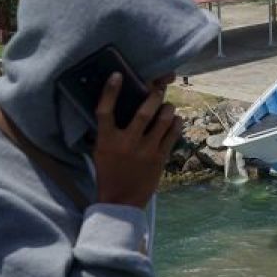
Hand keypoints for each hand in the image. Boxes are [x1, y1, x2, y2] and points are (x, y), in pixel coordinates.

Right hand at [92, 73, 178, 207]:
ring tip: (168, 105)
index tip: (117, 75)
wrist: (121, 202)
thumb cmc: (109, 174)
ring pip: (162, 120)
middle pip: (143, 112)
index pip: (105, 110)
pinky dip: (176, 123)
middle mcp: (126, 143)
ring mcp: (145, 150)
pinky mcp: (160, 158)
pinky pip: (172, 134)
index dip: (110, 91)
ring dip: (167, 108)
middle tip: (158, 88)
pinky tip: (176, 119)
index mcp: (106, 140)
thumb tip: (117, 108)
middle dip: (153, 96)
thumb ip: (108, 132)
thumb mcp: (100, 151)